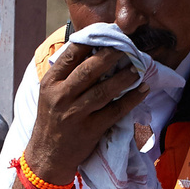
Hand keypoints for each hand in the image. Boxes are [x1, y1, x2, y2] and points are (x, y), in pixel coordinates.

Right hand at [24, 43, 148, 184]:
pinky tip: (142, 90)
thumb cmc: (52, 120)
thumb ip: (66, 74)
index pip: (70, 55)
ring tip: (138, 66)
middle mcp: (61, 96)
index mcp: (50, 83)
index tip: (106, 32)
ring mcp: (76, 114)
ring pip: (103, 90)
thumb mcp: (50, 94)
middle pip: (89, 70)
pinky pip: (115, 111)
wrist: (47, 156)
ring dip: (124, 77)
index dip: (90, 41)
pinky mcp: (90, 130)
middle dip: (110, 55)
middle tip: (127, 45)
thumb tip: (91, 49)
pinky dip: (131, 100)